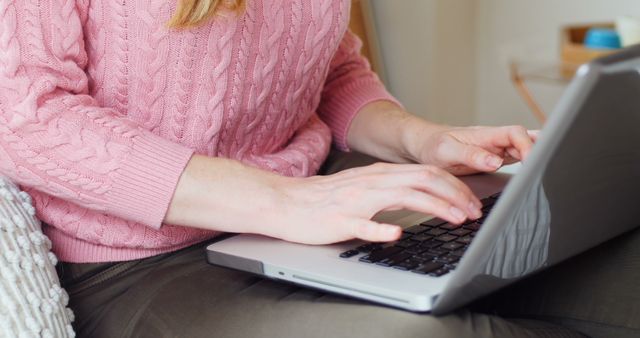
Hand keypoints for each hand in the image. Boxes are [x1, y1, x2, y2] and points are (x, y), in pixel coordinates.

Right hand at [166, 156, 481, 244]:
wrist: (286, 202)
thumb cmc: (324, 199)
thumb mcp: (364, 187)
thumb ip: (392, 189)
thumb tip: (424, 196)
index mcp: (379, 174)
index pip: (426, 172)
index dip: (454, 186)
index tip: (472, 202)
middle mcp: (372, 182)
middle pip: (422, 180)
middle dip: (454, 195)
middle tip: (474, 212)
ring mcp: (356, 200)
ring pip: (402, 196)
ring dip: (433, 206)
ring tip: (454, 219)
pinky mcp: (339, 219)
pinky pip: (362, 223)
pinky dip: (381, 228)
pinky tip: (396, 234)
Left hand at [414, 126, 537, 175]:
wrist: (424, 145)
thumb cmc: (433, 145)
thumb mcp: (447, 151)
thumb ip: (471, 155)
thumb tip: (496, 161)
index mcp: (484, 135)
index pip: (516, 134)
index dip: (528, 145)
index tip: (531, 162)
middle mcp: (494, 140)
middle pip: (526, 139)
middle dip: (539, 151)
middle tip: (544, 170)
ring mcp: (496, 149)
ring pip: (524, 148)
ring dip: (536, 157)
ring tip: (545, 172)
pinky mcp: (495, 158)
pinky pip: (517, 158)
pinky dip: (528, 163)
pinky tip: (534, 171)